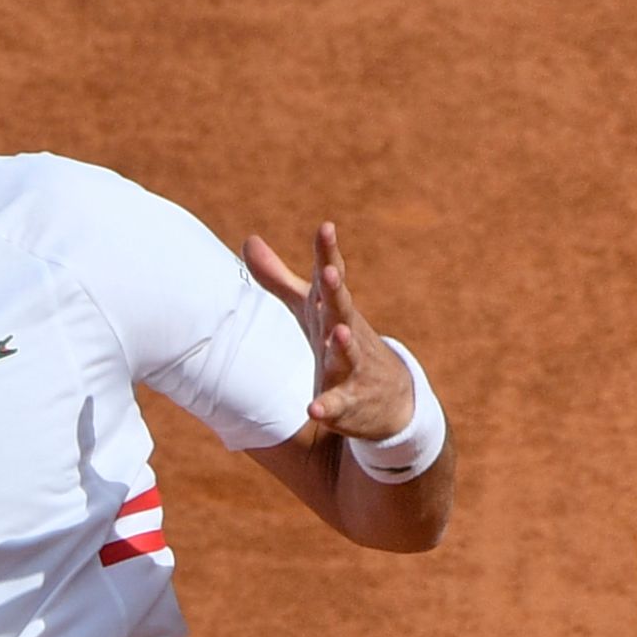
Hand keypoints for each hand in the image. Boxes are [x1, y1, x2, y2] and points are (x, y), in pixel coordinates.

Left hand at [241, 219, 413, 445]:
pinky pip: (338, 405)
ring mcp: (352, 367)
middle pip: (341, 309)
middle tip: (328, 272)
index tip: (326, 227)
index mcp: (333, 309)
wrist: (388, 397)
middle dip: (335, 291)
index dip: (327, 253)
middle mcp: (346, 332)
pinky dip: (327, 407)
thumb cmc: (337, 342)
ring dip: (342, 344)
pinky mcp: (350, 402)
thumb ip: (278, 278)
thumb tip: (248, 239)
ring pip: (348, 354)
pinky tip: (313, 409)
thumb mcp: (308, 309)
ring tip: (338, 331)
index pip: (331, 277)